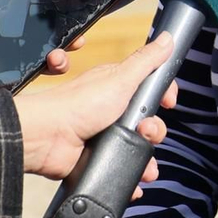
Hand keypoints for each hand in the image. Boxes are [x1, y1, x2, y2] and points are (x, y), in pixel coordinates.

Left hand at [13, 33, 178, 178]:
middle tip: (145, 130)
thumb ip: (145, 61)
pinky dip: (133, 171)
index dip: (163, 96)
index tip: (168, 103)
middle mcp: (113, 109)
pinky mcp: (100, 155)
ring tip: (142, 158)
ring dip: (147, 155)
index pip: (150, 89)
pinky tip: (137, 178)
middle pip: (149, 120)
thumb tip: (166, 39)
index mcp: (118, 87)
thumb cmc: (78, 105)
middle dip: (155, 129)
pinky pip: (123, 163)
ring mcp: (106, 133)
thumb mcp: (120, 78)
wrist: (49, 138)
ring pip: (139, 145)